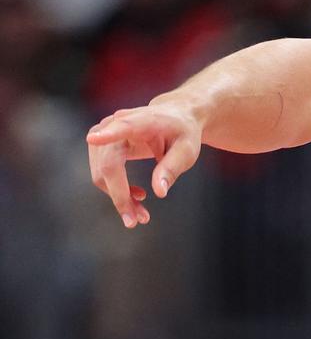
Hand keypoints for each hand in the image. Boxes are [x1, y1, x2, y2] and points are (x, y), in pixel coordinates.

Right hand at [85, 101, 202, 227]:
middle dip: (120, 196)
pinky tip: (138, 196)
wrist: (176, 118)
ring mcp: (103, 133)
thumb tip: (159, 192)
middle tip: (140, 220)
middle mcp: (116, 123)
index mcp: (143, 120)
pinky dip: (116, 191)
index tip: (94, 139)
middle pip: (109, 164)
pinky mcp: (99, 145)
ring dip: (118, 198)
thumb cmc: (183, 133)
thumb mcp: (188, 150)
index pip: (124, 126)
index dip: (108, 134)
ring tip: (142, 213)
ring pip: (101, 174)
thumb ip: (172, 168)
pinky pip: (101, 174)